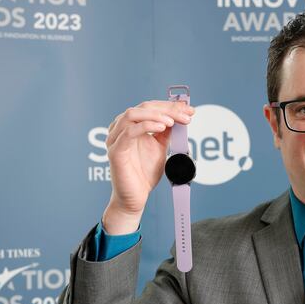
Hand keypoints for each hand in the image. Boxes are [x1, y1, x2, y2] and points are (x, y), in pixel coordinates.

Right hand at [102, 100, 194, 233]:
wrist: (135, 197)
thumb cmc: (144, 173)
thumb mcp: (160, 148)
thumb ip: (166, 133)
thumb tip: (179, 116)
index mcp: (131, 125)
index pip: (150, 107)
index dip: (170, 106)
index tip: (189, 109)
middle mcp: (120, 129)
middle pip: (143, 107)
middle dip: (167, 109)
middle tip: (186, 114)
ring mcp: (115, 139)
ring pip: (133, 114)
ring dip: (156, 115)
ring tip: (172, 121)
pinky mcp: (115, 151)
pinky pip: (129, 132)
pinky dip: (146, 125)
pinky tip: (162, 127)